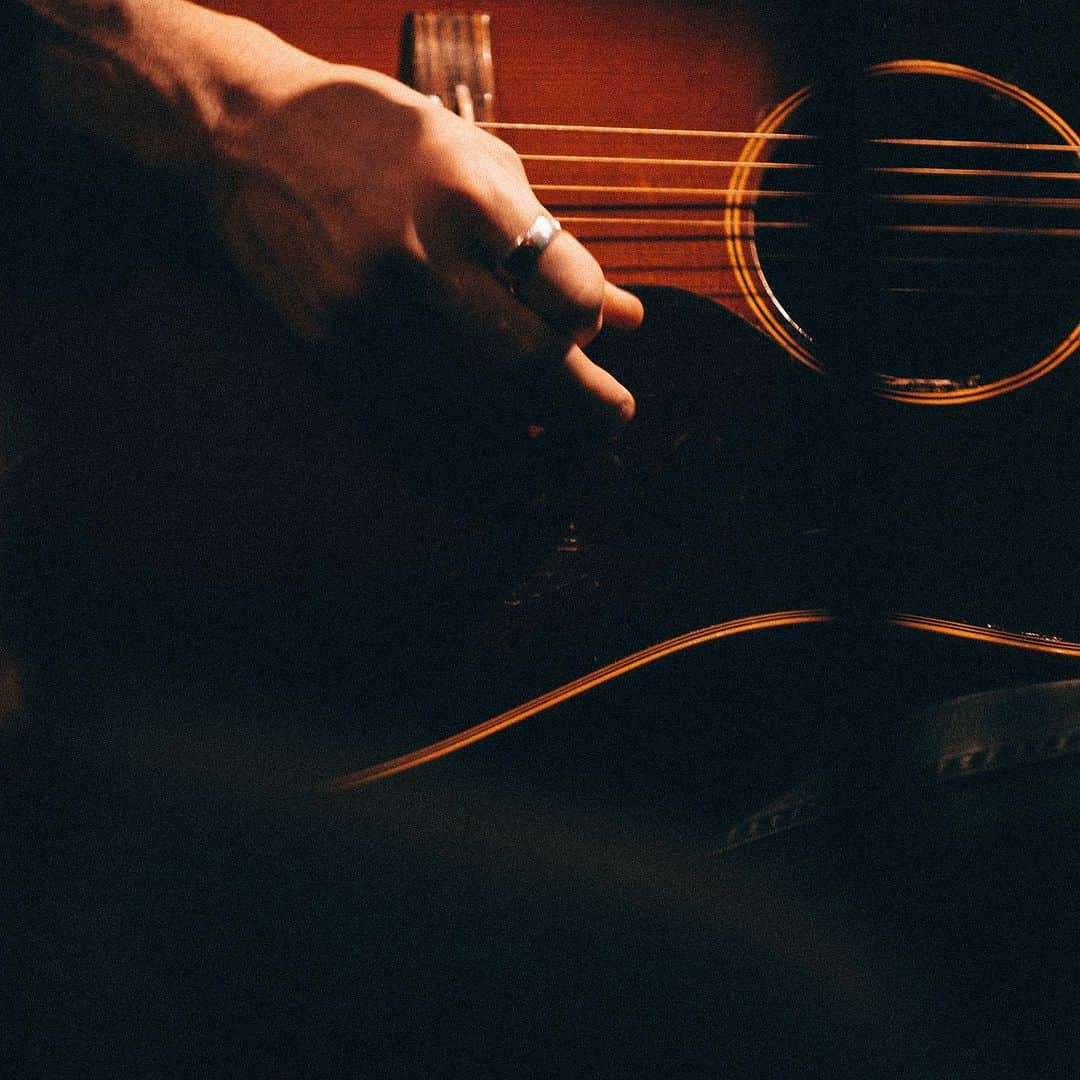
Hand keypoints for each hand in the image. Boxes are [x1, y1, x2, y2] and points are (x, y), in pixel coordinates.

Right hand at [210, 59, 642, 430]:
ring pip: (477, 409)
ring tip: (556, 427)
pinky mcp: (332, 352)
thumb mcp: (475, 159)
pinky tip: (492, 424)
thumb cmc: (374, 139)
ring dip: (531, 427)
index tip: (587, 322)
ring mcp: (367, 316)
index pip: (565, 291)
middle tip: (611, 414)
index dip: (589, 318)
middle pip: (527, 365)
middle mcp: (416, 261)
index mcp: (464, 195)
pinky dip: (469, 431)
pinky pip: (419, 417)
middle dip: (585, 402)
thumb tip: (627, 318)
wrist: (241, 141)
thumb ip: (552, 242)